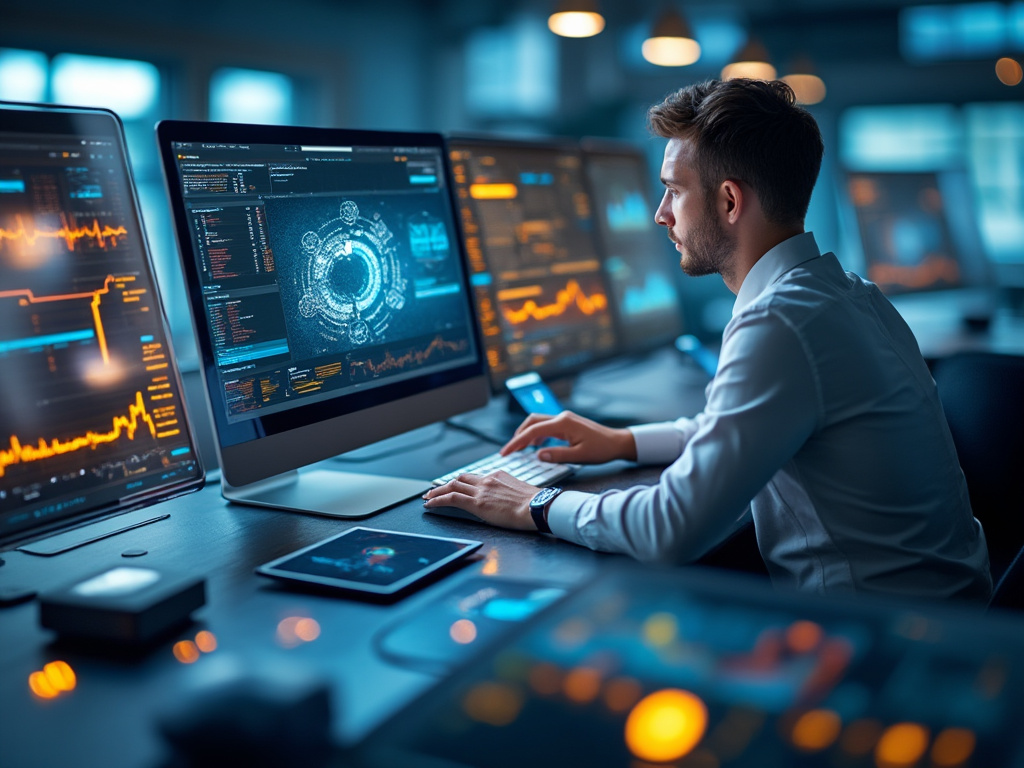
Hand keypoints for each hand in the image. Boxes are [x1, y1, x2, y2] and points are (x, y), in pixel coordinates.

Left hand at [422, 471, 538, 530]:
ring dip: (437, 492)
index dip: (462, 482)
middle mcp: (487, 480)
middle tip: (435, 491)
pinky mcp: (477, 503)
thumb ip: (508, 493)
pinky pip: (451, 498)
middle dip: (446, 485)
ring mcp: (481, 490)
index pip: (475, 477)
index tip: (455, 486)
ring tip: (428, 497)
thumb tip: (505, 501)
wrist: (537, 507)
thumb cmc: (535, 504)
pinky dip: (437, 500)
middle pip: (460, 479)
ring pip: (452, 486)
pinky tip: (430, 505)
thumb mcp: (520, 492)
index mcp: (498, 475)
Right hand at [500, 411, 636, 464]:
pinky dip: (537, 434)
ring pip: (538, 422)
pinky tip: (536, 446)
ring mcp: (564, 418)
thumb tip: (537, 455)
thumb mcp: (579, 456)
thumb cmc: (601, 449)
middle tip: (509, 450)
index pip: (533, 431)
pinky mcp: (567, 423)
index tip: (506, 452)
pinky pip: (546, 426)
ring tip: (519, 450)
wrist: (617, 442)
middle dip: (518, 435)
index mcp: (563, 424)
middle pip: (531, 421)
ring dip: (527, 434)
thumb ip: (557, 455)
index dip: (517, 442)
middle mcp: (561, 417)